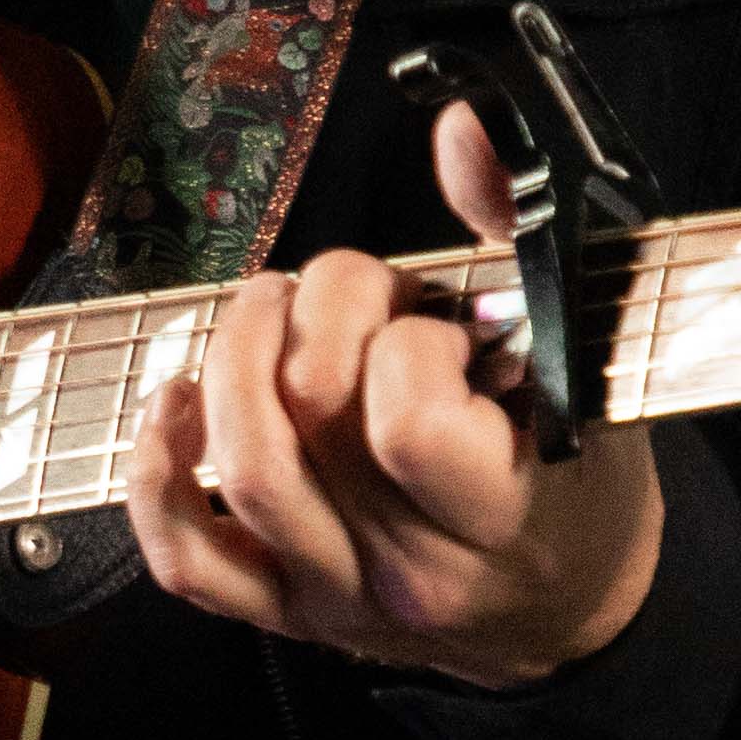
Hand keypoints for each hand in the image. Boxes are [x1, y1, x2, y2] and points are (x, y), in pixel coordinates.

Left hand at [126, 104, 661, 685]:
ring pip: (243, 472)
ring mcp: (338, 595)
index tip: (437, 330)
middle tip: (342, 297)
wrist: (568, 611)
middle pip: (308, 422)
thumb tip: (462, 126)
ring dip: (234, 361)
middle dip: (314, 319)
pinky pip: (185, 559)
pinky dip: (156, 473)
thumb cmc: (577, 476)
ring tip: (267, 316)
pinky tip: (177, 401)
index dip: (405, 345)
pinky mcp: (281, 613)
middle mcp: (414, 568)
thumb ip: (514, 233)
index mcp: (503, 510)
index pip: (407, 424)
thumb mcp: (584, 358)